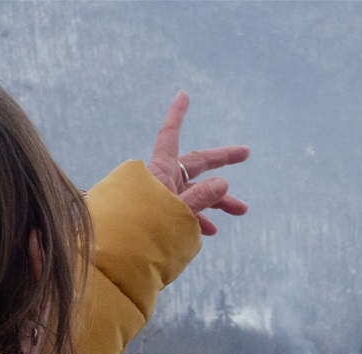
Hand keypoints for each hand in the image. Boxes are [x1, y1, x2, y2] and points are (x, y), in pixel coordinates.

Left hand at [146, 90, 247, 235]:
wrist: (116, 251)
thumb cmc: (142, 227)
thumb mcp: (177, 211)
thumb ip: (200, 197)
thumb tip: (222, 182)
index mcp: (161, 171)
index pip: (170, 134)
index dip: (177, 114)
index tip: (183, 95)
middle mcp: (162, 180)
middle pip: (195, 165)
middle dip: (222, 163)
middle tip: (245, 153)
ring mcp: (161, 197)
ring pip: (194, 192)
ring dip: (217, 201)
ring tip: (241, 211)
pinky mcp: (160, 215)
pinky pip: (184, 211)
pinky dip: (198, 219)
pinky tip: (210, 231)